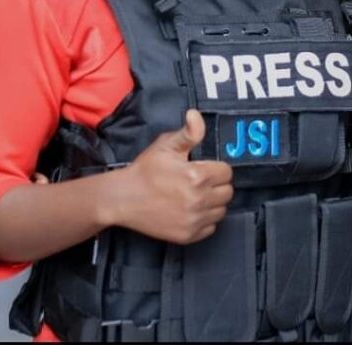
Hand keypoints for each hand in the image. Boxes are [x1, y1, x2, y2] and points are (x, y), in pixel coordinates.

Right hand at [109, 109, 233, 244]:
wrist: (123, 198)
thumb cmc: (145, 170)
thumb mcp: (166, 145)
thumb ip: (188, 132)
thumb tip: (196, 115)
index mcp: (197, 176)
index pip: (227, 172)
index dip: (216, 168)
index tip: (204, 168)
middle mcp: (199, 200)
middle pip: (227, 192)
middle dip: (217, 185)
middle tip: (200, 181)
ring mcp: (194, 220)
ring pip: (221, 210)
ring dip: (213, 203)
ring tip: (196, 195)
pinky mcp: (188, 235)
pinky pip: (211, 227)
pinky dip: (205, 220)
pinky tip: (191, 210)